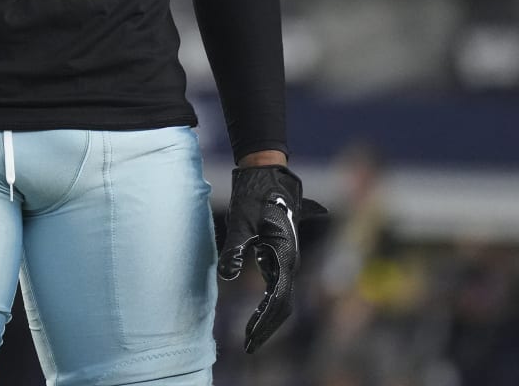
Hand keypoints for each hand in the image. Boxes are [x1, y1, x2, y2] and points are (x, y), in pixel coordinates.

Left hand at [218, 163, 327, 353]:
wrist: (267, 171)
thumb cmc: (255, 194)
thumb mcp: (241, 220)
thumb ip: (234, 248)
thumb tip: (228, 276)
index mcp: (285, 255)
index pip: (279, 299)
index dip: (265, 322)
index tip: (250, 338)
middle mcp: (290, 260)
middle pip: (283, 304)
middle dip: (267, 327)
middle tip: (248, 346)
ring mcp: (286, 258)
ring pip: (281, 297)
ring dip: (267, 318)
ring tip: (249, 337)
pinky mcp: (279, 254)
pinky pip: (277, 287)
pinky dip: (267, 304)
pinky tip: (254, 316)